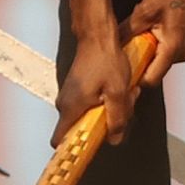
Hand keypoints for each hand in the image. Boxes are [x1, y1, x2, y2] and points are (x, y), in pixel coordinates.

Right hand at [53, 0, 133, 144]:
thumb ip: (117, 119)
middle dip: (105, 126)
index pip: (60, 141)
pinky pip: (91, 104)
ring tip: (124, 95)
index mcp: (71, 108)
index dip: (73, 150)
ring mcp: (70, 95)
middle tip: (123, 111)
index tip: (91, 150)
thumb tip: (114, 139)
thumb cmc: (106, 60)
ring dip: (109, 111)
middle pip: (82, 130)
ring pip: (90, 116)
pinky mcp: (78, 88)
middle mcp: (65, 104)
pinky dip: (107, 101)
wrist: (98, 34)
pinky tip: (120, 88)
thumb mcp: (118, 92)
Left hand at [124, 0, 184, 87]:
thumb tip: (113, 41)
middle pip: (155, 70)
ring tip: (144, 33)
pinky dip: (158, 46)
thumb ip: (127, 30)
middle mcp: (183, 53)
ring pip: (162, 61)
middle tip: (130, 47)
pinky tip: (154, 30)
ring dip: (150, 52)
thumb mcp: (144, 10)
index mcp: (173, 48)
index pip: (151, 79)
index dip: (135, 78)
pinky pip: (168, 52)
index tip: (124, 72)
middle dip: (141, 61)